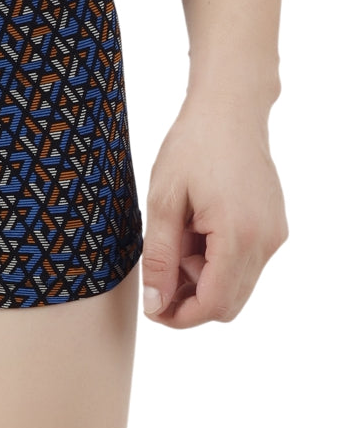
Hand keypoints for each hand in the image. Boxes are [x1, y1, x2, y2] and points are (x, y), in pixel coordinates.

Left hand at [141, 94, 286, 327]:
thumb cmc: (192, 148)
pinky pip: (244, 262)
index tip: (152, 309)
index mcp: (239, 236)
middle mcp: (266, 242)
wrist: (228, 111)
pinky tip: (194, 227)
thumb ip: (159, 257)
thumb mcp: (163, 202)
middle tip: (159, 266)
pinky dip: (216, 258)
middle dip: (190, 296)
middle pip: (228, 302)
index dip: (181, 316)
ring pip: (236, 283)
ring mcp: (274, 235)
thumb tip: (156, 304)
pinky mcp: (274, 227)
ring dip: (201, 274)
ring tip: (176, 233)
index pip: (215, 304)